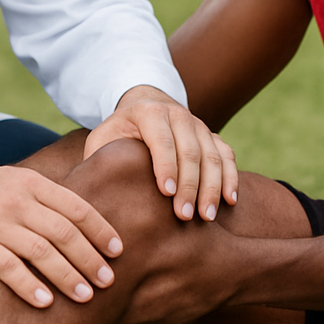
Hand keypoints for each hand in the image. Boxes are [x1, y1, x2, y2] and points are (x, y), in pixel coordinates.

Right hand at [0, 148, 123, 307]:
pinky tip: (45, 303)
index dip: (100, 229)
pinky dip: (28, 286)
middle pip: (63, 232)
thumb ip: (47, 198)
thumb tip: (88, 223)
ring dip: (67, 276)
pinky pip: (7, 268)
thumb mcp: (17, 181)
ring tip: (86, 296)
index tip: (118, 251)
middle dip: (90, 259)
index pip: (76, 207)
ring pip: (40, 252)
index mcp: (32, 184)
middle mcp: (16, 201)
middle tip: (109, 281)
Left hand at [83, 85, 237, 222]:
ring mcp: (198, 124)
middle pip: (191, 150)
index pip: (161, 139)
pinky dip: (231, 177)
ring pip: (213, 154)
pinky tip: (230, 201)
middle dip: (190, 185)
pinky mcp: (212, 135)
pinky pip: (227, 155)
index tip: (166, 194)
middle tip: (185, 216)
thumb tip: (91, 193)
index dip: (166, 166)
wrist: (144, 106)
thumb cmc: (119, 133)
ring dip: (212, 187)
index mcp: (148, 112)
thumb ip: (98, 159)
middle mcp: (178, 115)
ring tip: (206, 217)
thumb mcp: (102, 139)